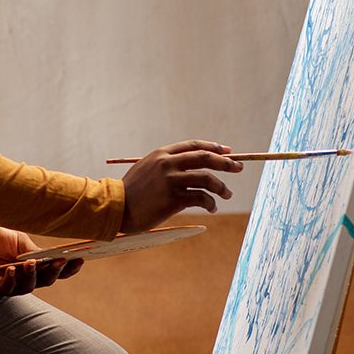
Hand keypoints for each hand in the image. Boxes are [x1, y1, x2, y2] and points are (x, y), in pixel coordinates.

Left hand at [0, 224, 83, 296]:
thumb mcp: (19, 241)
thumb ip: (34, 250)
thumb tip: (50, 257)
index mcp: (36, 265)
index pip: (57, 270)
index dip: (69, 268)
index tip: (80, 259)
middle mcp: (26, 277)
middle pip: (46, 281)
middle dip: (54, 272)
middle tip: (59, 262)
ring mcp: (11, 284)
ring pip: (28, 286)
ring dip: (31, 275)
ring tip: (30, 262)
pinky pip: (6, 288)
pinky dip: (11, 279)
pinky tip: (11, 269)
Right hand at [120, 140, 243, 232]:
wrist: (115, 208)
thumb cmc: (130, 192)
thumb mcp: (145, 170)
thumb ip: (165, 165)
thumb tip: (191, 167)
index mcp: (161, 154)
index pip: (194, 146)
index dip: (213, 147)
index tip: (227, 151)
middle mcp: (167, 164)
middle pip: (205, 158)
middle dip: (226, 162)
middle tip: (238, 168)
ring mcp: (171, 181)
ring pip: (207, 179)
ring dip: (221, 187)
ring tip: (227, 194)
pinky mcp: (173, 199)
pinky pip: (200, 198)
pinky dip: (210, 203)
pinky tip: (212, 208)